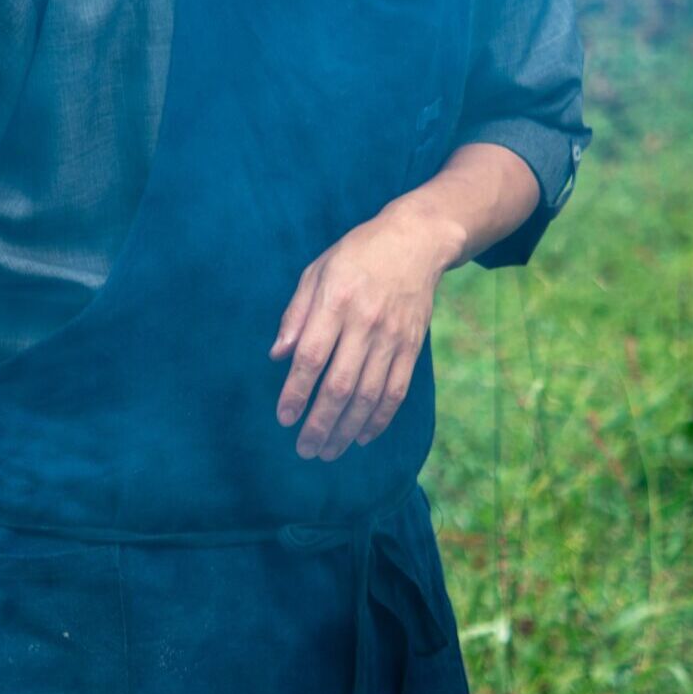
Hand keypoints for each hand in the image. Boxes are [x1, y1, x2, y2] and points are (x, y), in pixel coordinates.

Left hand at [270, 199, 461, 460]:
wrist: (415, 241)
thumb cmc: (356, 256)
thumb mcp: (316, 272)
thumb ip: (295, 315)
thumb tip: (277, 356)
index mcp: (336, 302)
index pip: (311, 358)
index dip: (296, 392)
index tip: (284, 419)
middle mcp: (365, 323)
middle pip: (340, 386)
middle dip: (320, 424)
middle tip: (304, 449)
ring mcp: (393, 337)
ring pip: (368, 395)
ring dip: (347, 430)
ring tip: (329, 451)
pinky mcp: (413, 347)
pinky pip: (396, 391)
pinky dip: (379, 419)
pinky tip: (362, 437)